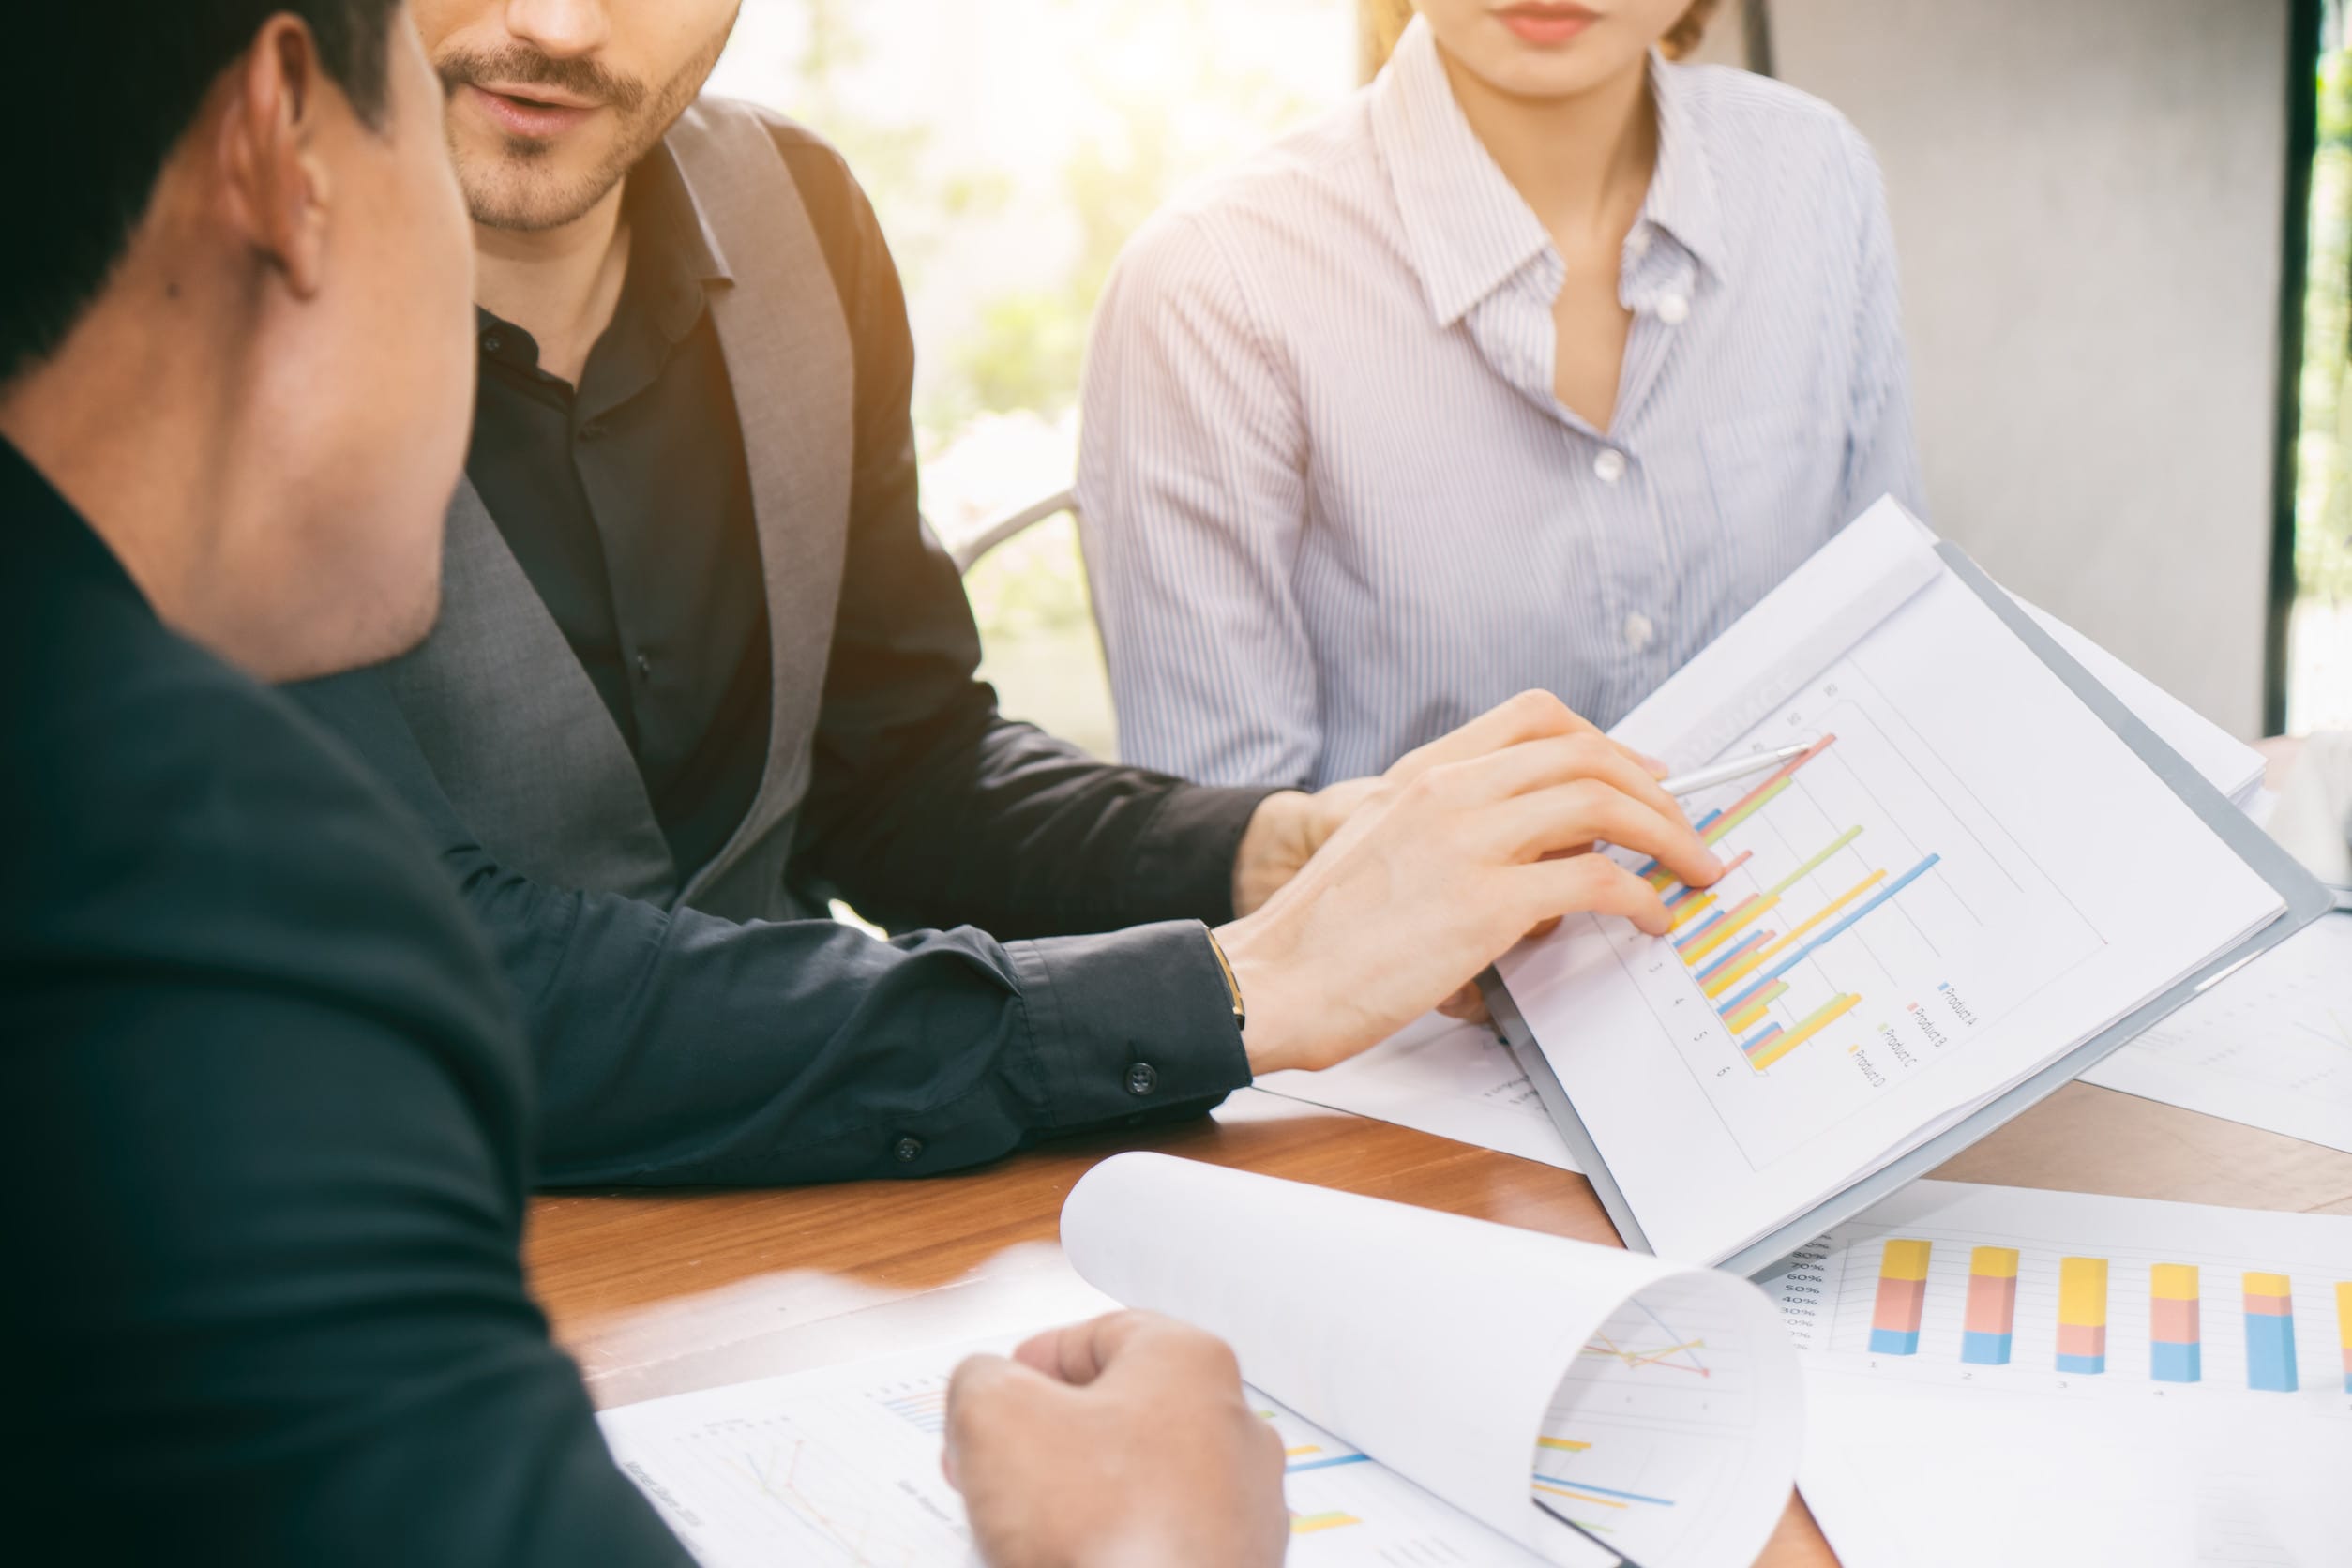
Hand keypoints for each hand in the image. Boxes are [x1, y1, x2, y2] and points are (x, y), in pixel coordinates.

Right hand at [944, 1311, 1286, 1567]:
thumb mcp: (994, 1416)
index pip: (1102, 1333)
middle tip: (996, 1464)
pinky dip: (1113, 1545)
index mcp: (1190, 1362)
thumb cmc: (1105, 1531)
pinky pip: (1160, 1539)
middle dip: (1049, 1437)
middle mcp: (1234, 1426)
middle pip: (1122, 1412)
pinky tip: (1071, 1562)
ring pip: (1142, 1481)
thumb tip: (983, 1386)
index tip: (1003, 1386)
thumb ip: (978, 1378)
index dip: (1036, 1359)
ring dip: (1079, 1496)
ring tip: (1024, 1529)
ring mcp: (1244, 1506)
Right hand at [1228, 722, 1665, 918]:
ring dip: (1666, 835)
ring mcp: (1467, 841)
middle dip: (1654, 790)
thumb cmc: (1322, 938)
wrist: (1272, 981)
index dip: (1605, 741)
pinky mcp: (1485, 903)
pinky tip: (1650, 920)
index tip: (1641, 774)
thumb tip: (1545, 854)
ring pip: (1602, 803)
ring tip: (1690, 870)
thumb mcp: (1383, 850)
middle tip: (1684, 829)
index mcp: (1422, 775)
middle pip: (1584, 754)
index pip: (1535, 717)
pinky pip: (1597, 879)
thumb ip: (1454, 834)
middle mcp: (1448, 791)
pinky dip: (1642, 896)